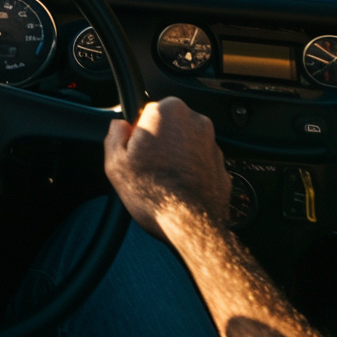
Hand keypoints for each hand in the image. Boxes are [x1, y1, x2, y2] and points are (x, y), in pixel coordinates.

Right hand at [103, 97, 230, 238]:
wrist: (190, 225)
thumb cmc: (154, 193)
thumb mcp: (115, 162)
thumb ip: (114, 134)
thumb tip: (119, 126)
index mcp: (169, 111)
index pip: (146, 110)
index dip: (137, 133)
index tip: (135, 150)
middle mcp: (195, 121)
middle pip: (168, 125)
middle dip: (158, 141)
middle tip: (146, 167)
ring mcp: (212, 143)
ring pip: (185, 143)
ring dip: (174, 156)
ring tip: (162, 181)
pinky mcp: (223, 165)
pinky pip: (199, 161)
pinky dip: (189, 170)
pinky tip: (177, 188)